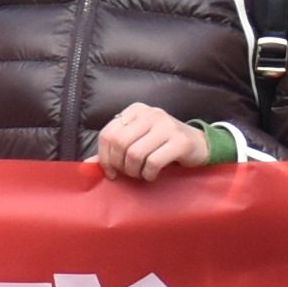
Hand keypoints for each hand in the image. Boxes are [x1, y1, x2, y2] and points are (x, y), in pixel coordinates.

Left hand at [90, 106, 219, 181]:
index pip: (107, 133)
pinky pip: (153, 162)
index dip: (104, 157)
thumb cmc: (163, 144)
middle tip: (127, 174)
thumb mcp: (138, 141)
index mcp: (136, 111)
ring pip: (135, 154)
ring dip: (134, 171)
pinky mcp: (180, 141)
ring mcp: (166, 126)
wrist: (199, 144)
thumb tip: (88, 164)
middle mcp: (150, 114)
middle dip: (119, 165)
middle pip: (119, 143)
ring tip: (140, 174)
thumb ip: (115, 149)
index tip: (111, 172)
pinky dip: (148, 174)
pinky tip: (152, 175)